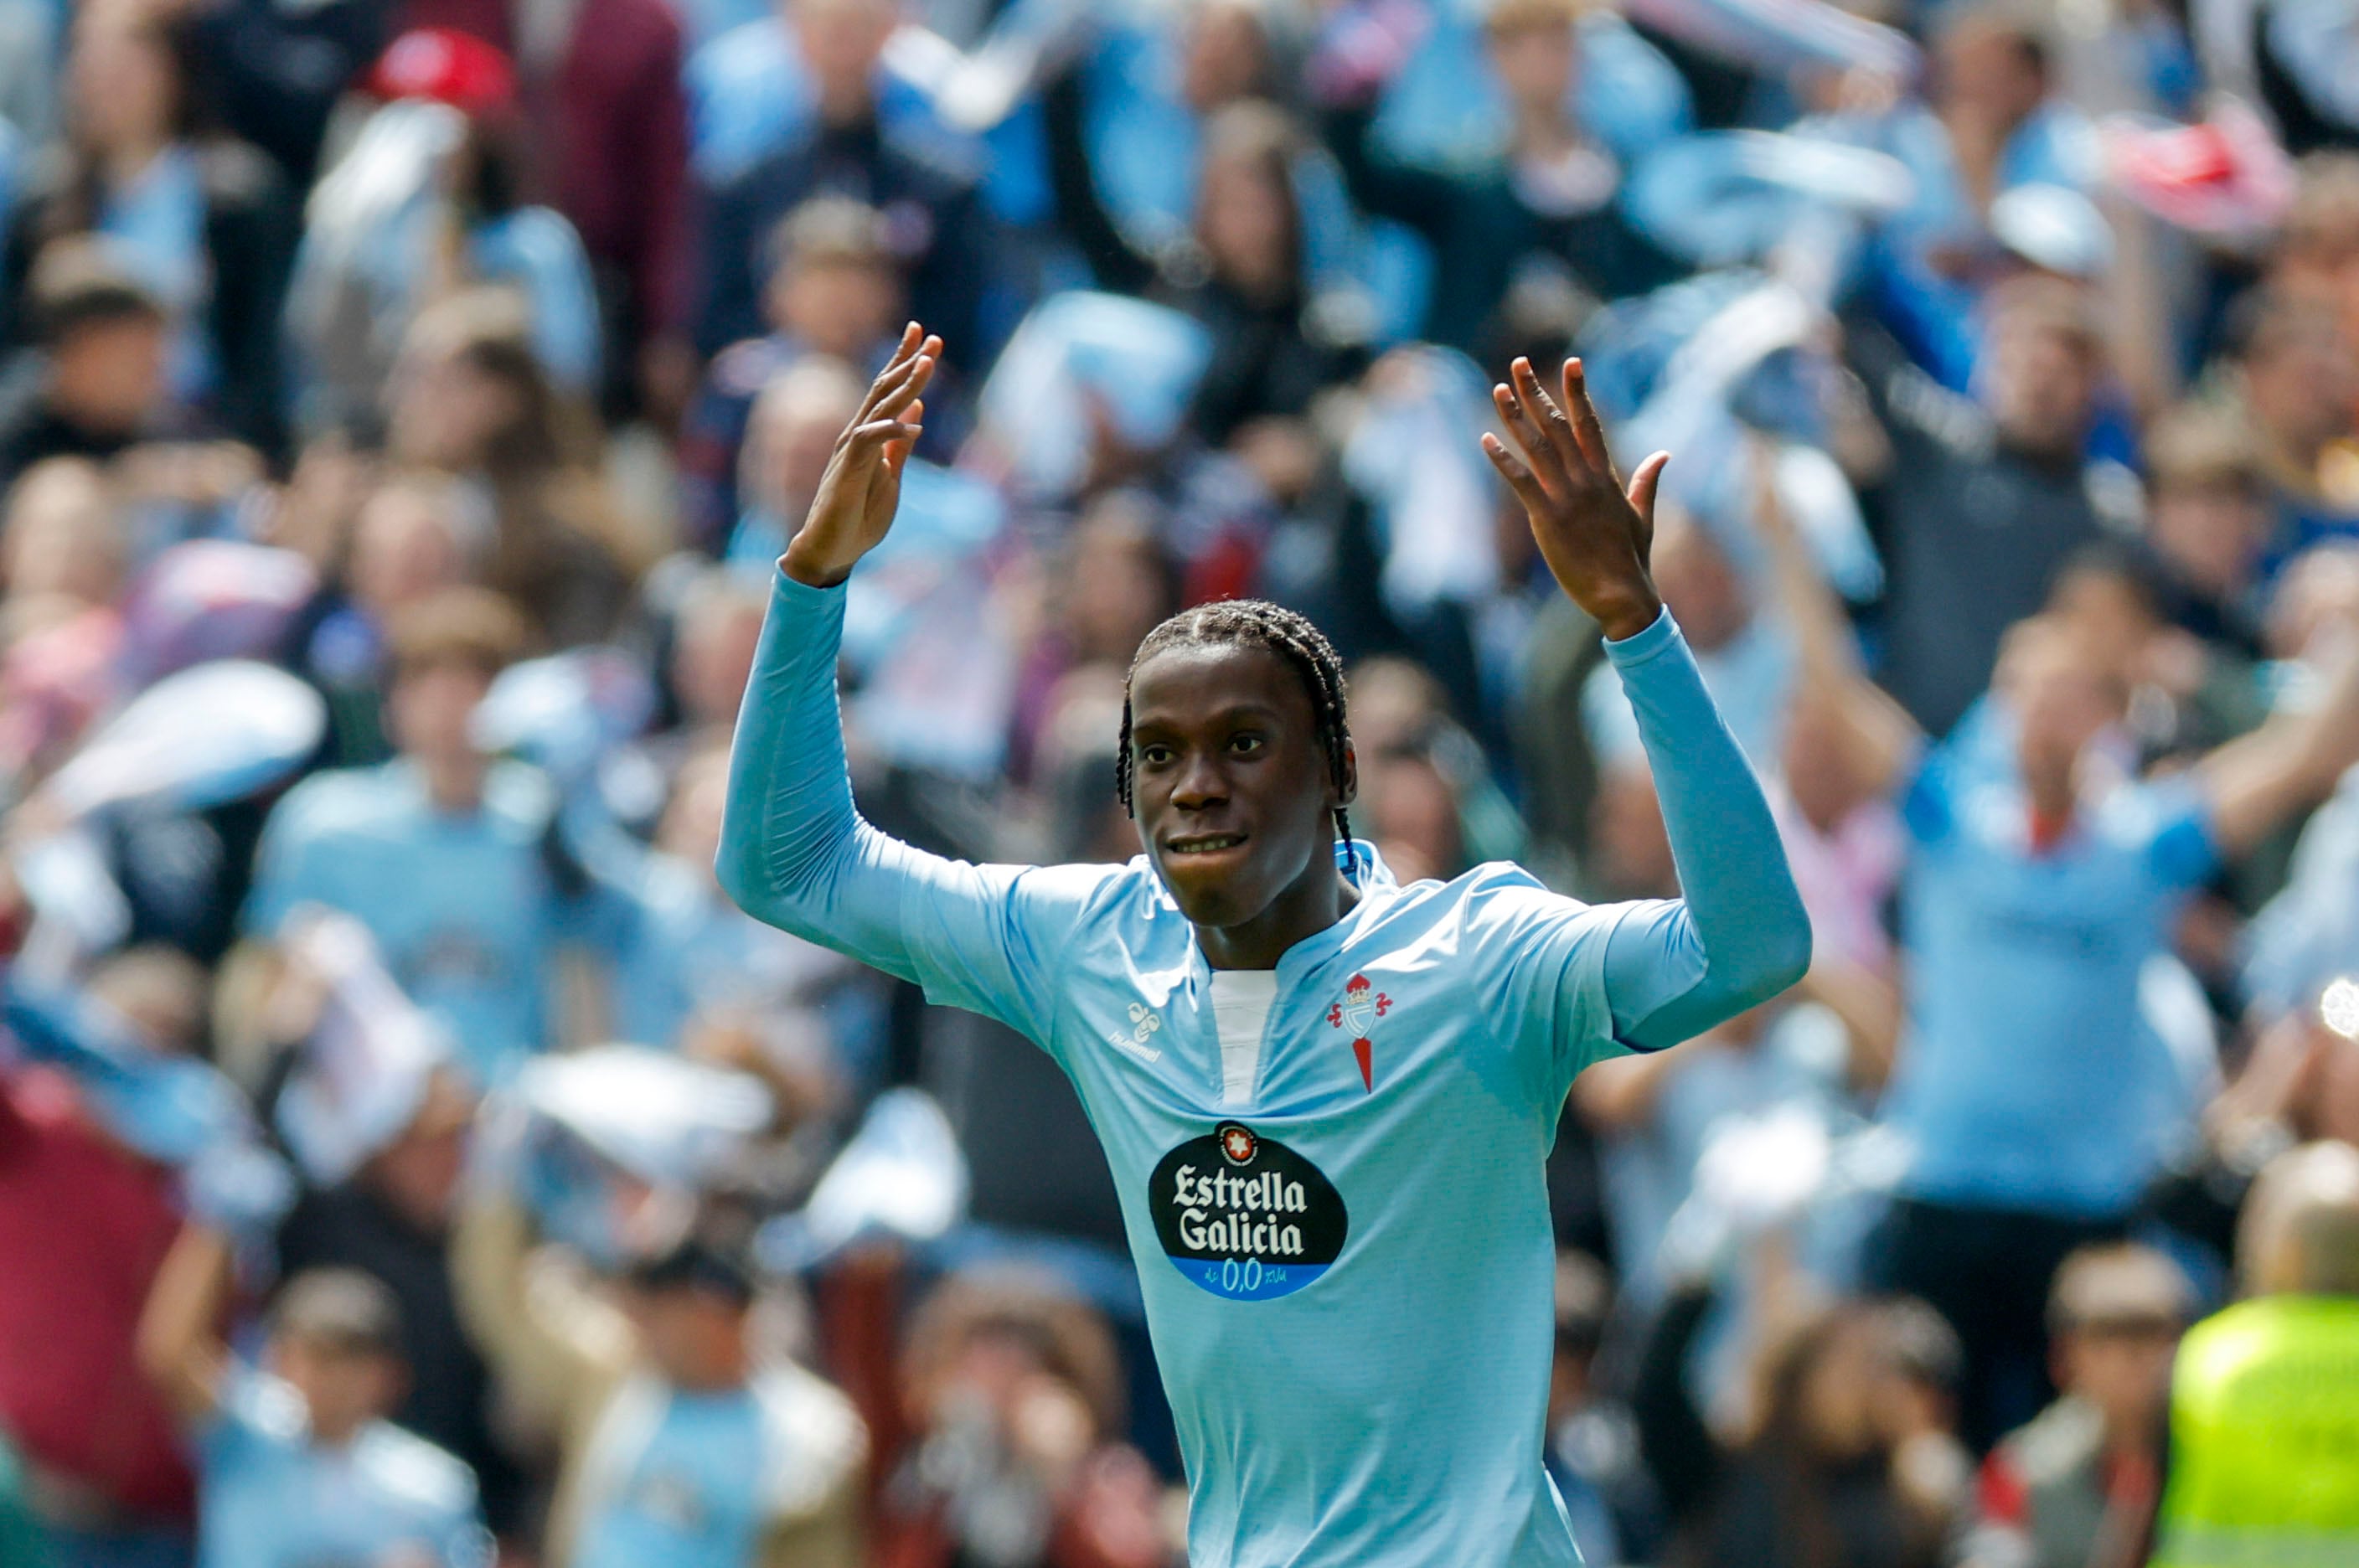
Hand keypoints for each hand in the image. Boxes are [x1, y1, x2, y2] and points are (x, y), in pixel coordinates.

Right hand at [779, 324, 937, 587]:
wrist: (832, 551)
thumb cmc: (857, 517)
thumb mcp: (890, 477)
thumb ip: (900, 445)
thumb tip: (917, 410)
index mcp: (868, 436)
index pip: (888, 391)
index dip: (905, 363)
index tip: (927, 339)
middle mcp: (856, 435)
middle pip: (883, 389)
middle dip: (907, 361)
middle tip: (931, 337)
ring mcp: (849, 451)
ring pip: (878, 408)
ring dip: (904, 385)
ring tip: (926, 364)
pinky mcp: (846, 470)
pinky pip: (868, 441)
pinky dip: (891, 429)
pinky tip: (914, 423)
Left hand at [1482, 356, 1667, 641]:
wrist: (1623, 595)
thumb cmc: (1631, 560)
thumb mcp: (1642, 516)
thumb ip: (1646, 482)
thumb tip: (1663, 454)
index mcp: (1606, 476)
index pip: (1591, 423)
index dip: (1579, 391)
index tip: (1572, 362)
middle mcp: (1586, 479)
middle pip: (1558, 425)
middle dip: (1536, 392)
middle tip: (1518, 363)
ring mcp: (1568, 497)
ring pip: (1538, 447)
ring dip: (1515, 416)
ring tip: (1498, 389)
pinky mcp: (1549, 519)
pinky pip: (1522, 482)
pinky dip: (1503, 460)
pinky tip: (1486, 440)